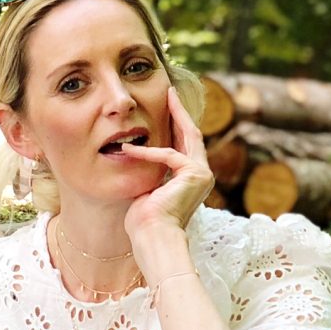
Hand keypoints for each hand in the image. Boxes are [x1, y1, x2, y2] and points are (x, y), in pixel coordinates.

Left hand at [118, 84, 214, 243]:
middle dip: (180, 112)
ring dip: (175, 115)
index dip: (175, 125)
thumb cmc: (144, 222)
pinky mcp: (195, 174)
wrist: (153, 237)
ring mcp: (201, 174)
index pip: (184, 145)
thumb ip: (150, 172)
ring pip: (189, 136)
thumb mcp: (147, 190)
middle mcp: (201, 175)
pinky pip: (169, 155)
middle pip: (191, 135)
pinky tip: (128, 149)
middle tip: (171, 92)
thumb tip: (133, 154)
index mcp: (191, 180)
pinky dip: (148, 152)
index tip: (166, 108)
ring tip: (167, 96)